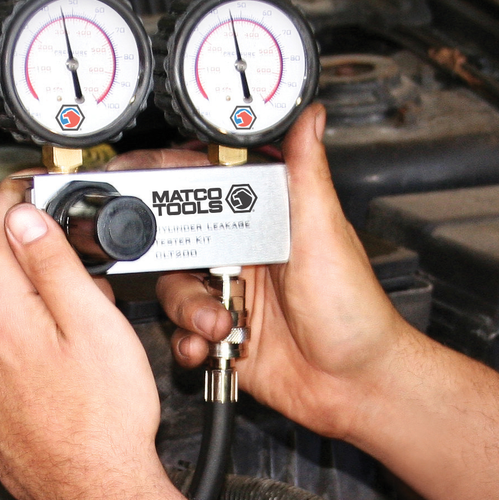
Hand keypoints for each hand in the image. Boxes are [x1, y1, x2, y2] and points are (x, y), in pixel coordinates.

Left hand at [0, 176, 169, 499]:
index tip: (34, 189)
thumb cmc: (103, 420)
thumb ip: (54, 263)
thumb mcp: (95, 324)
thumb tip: (25, 215)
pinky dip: (18, 355)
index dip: (17, 194)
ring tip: (75, 348)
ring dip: (28, 317)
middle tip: (86, 296)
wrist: (94, 493)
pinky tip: (55, 379)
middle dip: (37, 272)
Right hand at [156, 105, 413, 441]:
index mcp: (265, 221)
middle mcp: (242, 255)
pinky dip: (186, 342)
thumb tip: (311, 114)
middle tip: (199, 278)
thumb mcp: (326, 232)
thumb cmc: (354, 311)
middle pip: (177, 242)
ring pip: (173, 289)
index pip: (206, 191)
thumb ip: (307, 172)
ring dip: (188, 309)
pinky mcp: (220, 336)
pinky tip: (210, 345)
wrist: (355, 385)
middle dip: (176, 264)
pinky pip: (178, 333)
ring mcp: (229, 296)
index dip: (172, 188)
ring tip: (220, 323)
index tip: (144, 187)